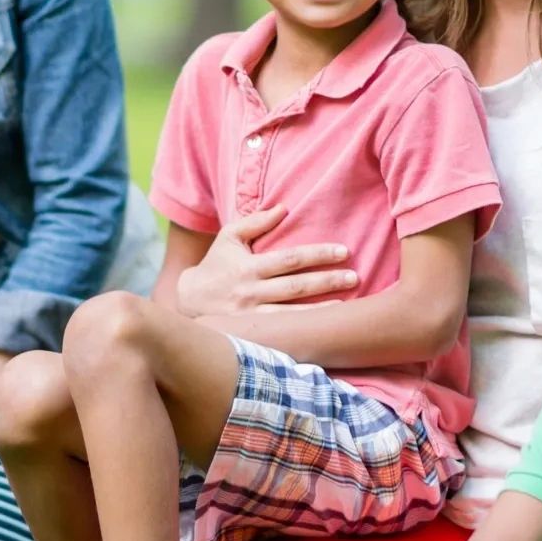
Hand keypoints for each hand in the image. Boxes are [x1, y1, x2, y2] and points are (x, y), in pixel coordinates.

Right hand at [172, 205, 358, 318]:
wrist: (186, 301)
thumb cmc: (215, 264)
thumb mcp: (229, 237)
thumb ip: (256, 222)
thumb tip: (284, 208)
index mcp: (248, 266)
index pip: (290, 259)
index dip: (318, 254)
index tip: (343, 251)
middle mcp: (251, 292)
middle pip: (296, 286)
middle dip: (327, 281)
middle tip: (355, 276)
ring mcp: (251, 316)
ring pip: (292, 313)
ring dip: (322, 309)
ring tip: (350, 304)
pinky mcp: (252, 333)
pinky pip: (283, 332)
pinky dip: (304, 330)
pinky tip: (325, 328)